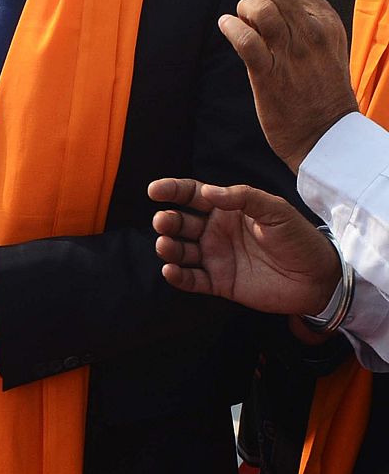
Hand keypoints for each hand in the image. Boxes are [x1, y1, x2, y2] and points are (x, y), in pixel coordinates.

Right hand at [149, 177, 339, 315]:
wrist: (318, 278)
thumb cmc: (298, 238)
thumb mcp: (276, 210)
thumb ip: (242, 197)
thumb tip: (207, 192)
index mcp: (226, 210)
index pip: (192, 196)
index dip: (172, 190)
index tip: (154, 190)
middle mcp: (215, 232)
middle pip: (180, 223)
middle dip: (167, 221)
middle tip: (163, 222)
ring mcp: (216, 257)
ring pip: (181, 251)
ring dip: (168, 247)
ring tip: (166, 246)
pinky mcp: (220, 283)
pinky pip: (192, 280)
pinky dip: (178, 277)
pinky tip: (171, 271)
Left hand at [219, 0, 357, 170]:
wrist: (326, 135)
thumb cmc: (319, 89)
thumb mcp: (325, 47)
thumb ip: (304, 24)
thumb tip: (269, 6)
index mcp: (327, 24)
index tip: (267, 17)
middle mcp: (312, 34)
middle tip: (250, 17)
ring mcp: (292, 53)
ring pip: (261, 8)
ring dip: (242, 11)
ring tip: (239, 24)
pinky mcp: (270, 74)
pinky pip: (246, 39)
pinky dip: (230, 28)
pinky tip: (226, 28)